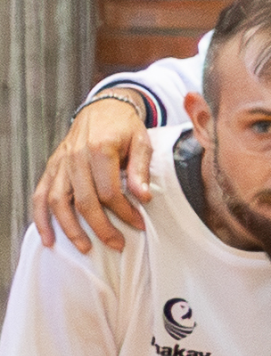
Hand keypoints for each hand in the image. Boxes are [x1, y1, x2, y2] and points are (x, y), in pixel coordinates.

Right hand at [33, 88, 152, 252]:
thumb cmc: (125, 126)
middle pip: (85, 201)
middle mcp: (76, 156)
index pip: (110, 192)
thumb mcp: (142, 142)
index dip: (125, 212)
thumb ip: (141, 169)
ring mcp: (61, 162)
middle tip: (117, 244)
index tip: (139, 224)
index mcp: (101, 148)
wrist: (104, 107)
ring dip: (70, 229)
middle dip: (102, 228)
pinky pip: (41, 195)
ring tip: (85, 248)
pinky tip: (49, 238)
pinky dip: (42, 218)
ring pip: (59, 202)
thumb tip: (144, 198)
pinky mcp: (53, 166)